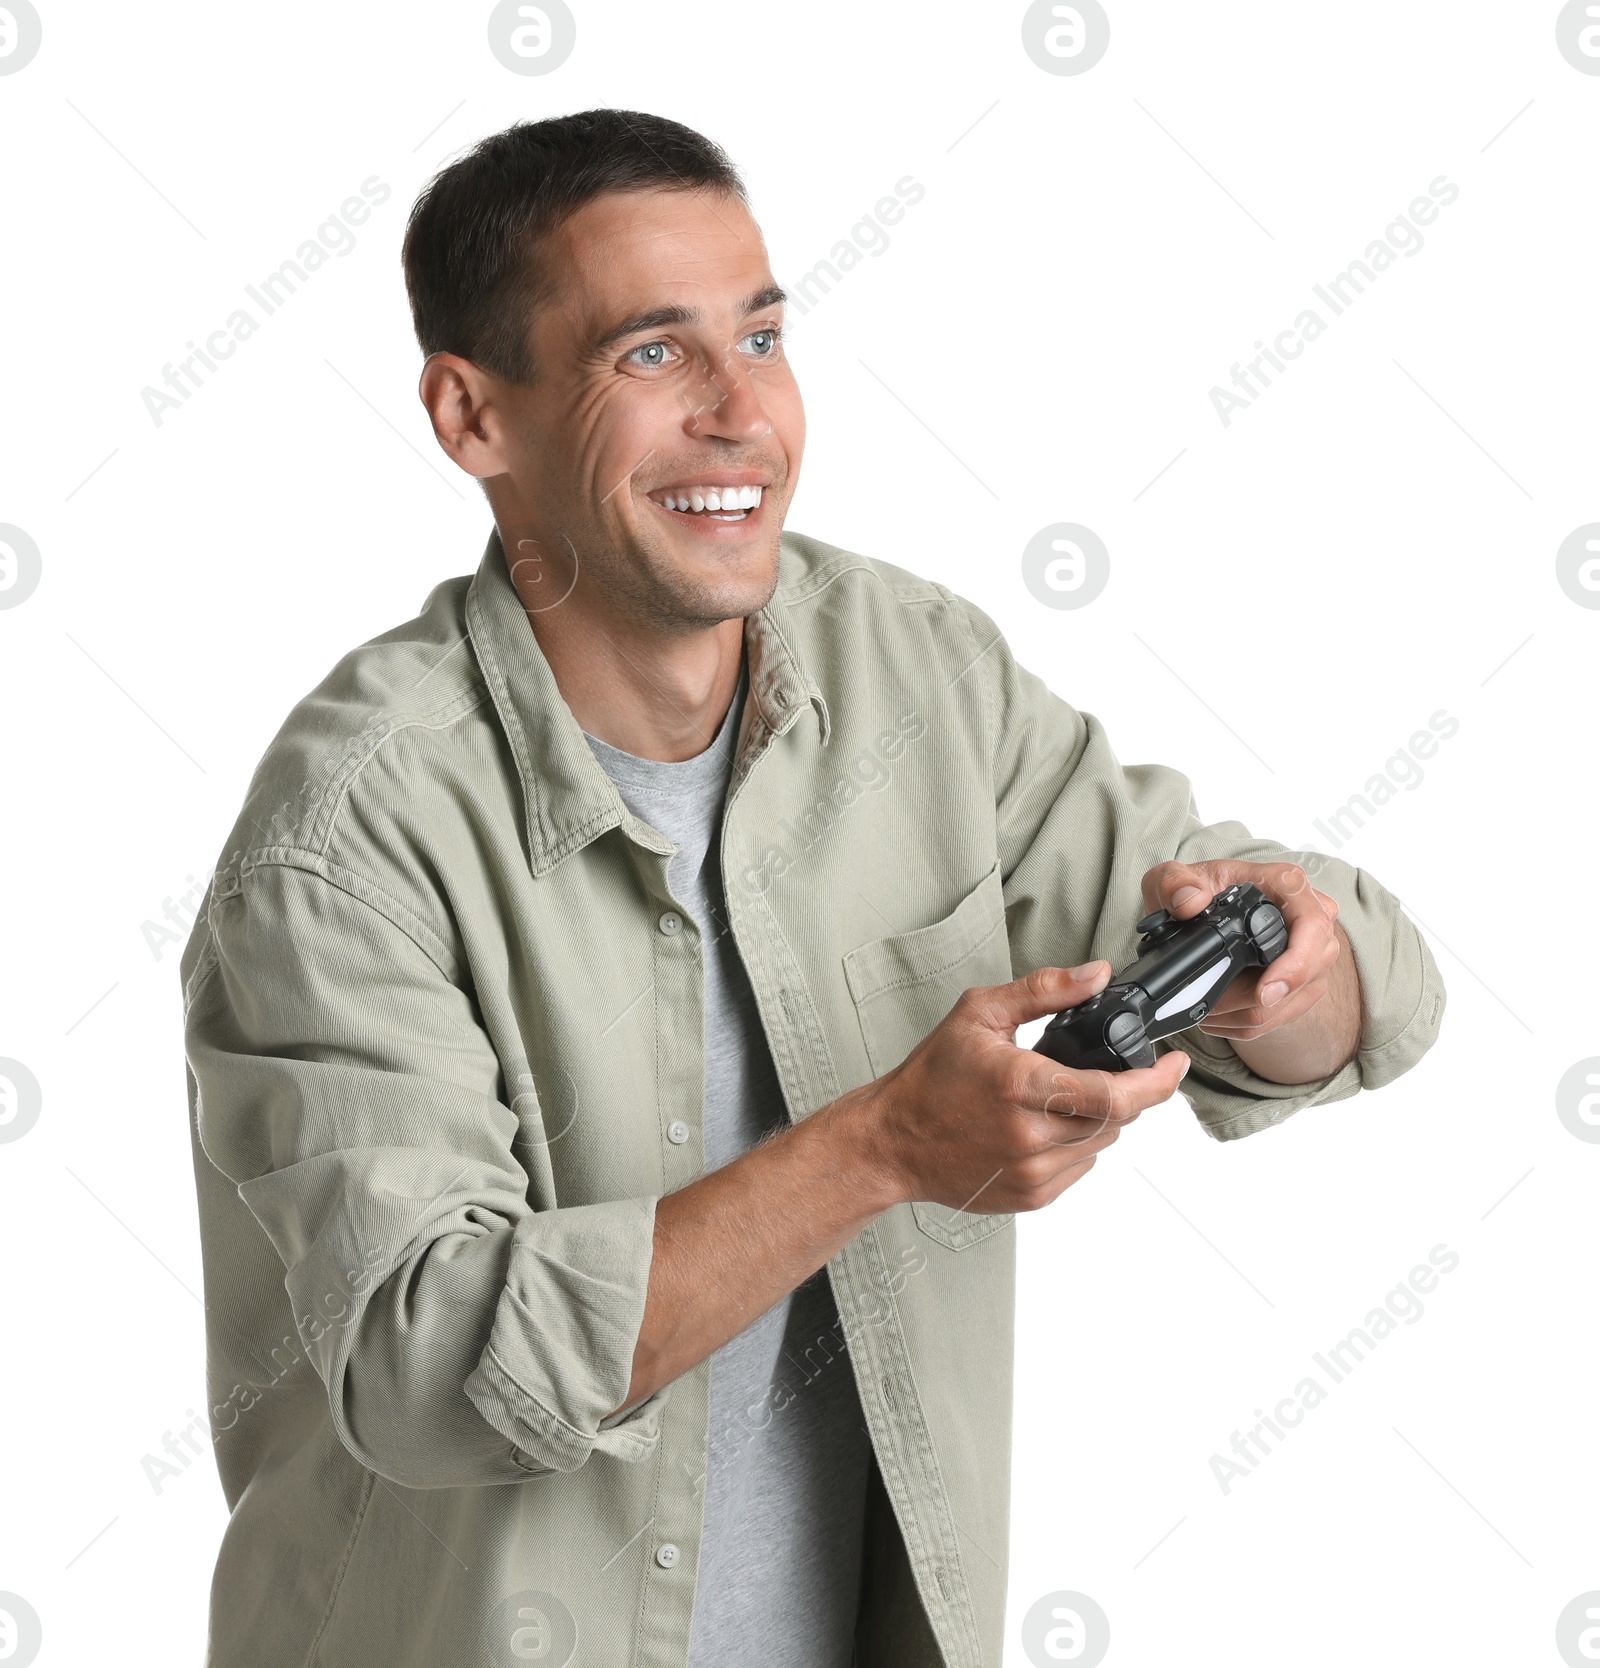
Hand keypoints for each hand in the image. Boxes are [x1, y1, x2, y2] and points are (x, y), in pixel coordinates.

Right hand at [852, 964, 1192, 1216]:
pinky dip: (1077, 1145)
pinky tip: (1044, 1126)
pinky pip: (1080, 1169)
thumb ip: (1044, 990)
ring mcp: (1031, 1173)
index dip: (1155, 1082)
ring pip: (1102, 1144)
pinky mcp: (1031, 1197)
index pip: (1113, 1093)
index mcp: (1019, 1085)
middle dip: (1125, 1093)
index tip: (1175, 1064)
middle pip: (1116, 1119)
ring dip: (1100, 1119)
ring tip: (1061, 1097)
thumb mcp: (980, 1014)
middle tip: (1106, 1071)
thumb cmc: (930, 1077)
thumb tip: (1097, 974)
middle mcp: (1028, 1135)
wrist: (892, 1141)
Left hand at [1140, 857, 1341, 1042]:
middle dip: (1251, 999)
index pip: (1311, 926)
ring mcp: (1314, 954)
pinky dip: (1247, 1023)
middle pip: (1303, 974)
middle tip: (1211, 1005)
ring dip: (1243, 1014)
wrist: (1208, 908)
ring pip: (1288, 1003)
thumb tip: (1191, 902)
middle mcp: (1311, 918)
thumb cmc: (1200, 890)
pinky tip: (1220, 1015)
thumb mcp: (1173, 876)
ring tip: (1206, 1009)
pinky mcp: (1307, 982)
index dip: (1295, 964)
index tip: (1264, 992)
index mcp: (1287, 884)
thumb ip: (1173, 883)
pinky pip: (1283, 1016)